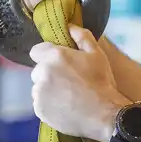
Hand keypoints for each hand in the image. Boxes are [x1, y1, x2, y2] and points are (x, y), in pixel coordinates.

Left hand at [30, 24, 129, 141]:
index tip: (60, 64)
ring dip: (48, 90)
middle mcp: (42, 73)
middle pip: (38, 70)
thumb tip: (69, 26)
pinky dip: (49, 105)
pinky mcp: (39, 109)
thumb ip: (81, 36)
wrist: (104, 115)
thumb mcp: (97, 54)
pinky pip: (40, 104)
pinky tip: (65, 107)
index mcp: (54, 56)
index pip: (36, 51)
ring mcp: (38, 93)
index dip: (48, 56)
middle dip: (49, 74)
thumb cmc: (102, 82)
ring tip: (68, 97)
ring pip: (39, 88)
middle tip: (68, 82)